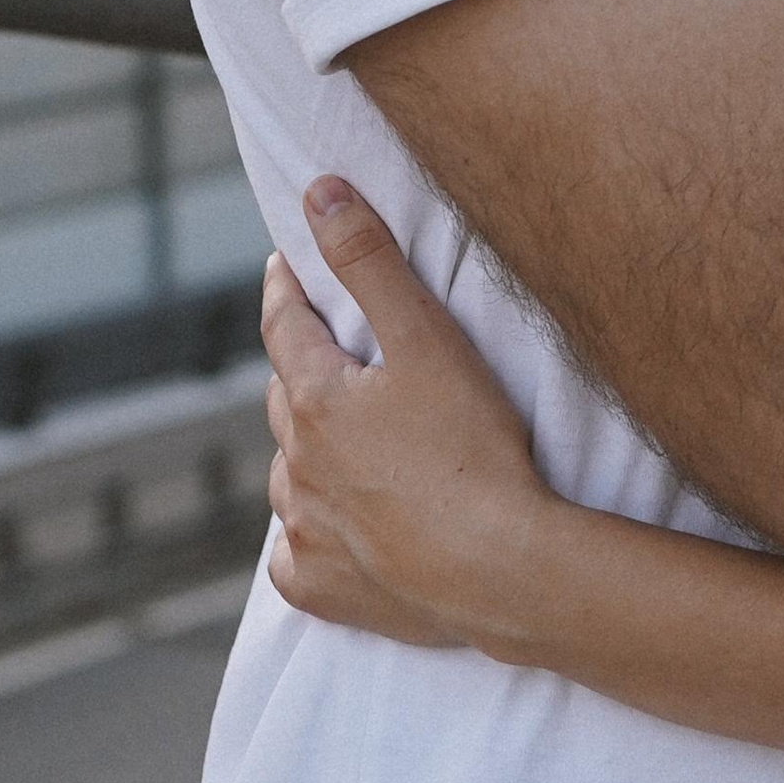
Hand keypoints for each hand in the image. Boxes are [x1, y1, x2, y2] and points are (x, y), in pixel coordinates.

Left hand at [261, 182, 553, 648]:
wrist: (500, 571)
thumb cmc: (473, 450)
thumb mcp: (428, 338)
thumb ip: (371, 262)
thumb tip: (319, 193)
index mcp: (315, 399)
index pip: (284, 326)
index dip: (285, 287)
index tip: (283, 265)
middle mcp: (297, 465)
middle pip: (284, 402)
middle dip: (300, 372)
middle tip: (324, 355)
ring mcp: (307, 532)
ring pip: (291, 477)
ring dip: (306, 455)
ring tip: (337, 446)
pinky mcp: (324, 589)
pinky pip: (298, 555)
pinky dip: (311, 535)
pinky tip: (332, 532)